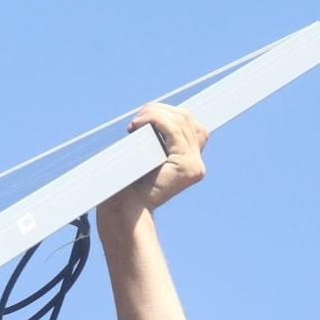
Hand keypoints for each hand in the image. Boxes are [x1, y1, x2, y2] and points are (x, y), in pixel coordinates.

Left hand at [101, 102, 209, 221]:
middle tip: (139, 116)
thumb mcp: (145, 156)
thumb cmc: (127, 185)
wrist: (123, 208)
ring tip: (136, 121)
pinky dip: (156, 120)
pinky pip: (173, 130)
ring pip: (181, 121)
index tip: (152, 111)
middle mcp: (196, 163)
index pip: (192, 126)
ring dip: (155, 114)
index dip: (174, 114)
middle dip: (162, 111)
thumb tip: (153, 112)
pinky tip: (138, 124)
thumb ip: (156, 140)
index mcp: (190, 161)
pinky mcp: (187, 166)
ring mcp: (194, 165)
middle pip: (187, 120)